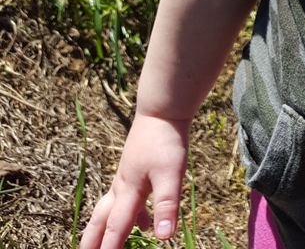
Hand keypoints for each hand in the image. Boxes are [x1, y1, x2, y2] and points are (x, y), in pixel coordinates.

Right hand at [80, 112, 190, 248]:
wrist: (162, 110)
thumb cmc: (165, 141)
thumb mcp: (171, 175)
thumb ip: (166, 206)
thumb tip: (162, 238)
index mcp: (128, 191)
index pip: (115, 228)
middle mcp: (122, 186)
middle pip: (101, 219)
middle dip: (92, 240)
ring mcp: (127, 176)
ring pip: (109, 208)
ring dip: (105, 227)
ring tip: (106, 244)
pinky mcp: (135, 169)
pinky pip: (125, 198)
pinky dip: (129, 215)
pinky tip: (144, 222)